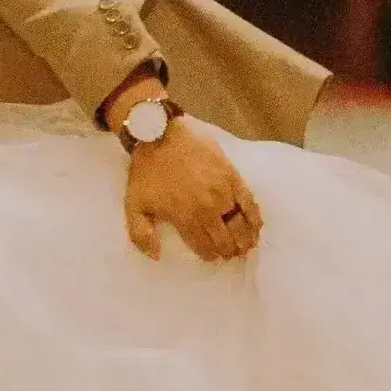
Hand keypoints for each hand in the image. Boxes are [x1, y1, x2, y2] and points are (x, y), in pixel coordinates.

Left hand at [123, 118, 262, 261]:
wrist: (160, 134)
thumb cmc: (147, 170)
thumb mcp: (133, 204)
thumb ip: (141, 235)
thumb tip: (156, 256)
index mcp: (185, 217)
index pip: (205, 246)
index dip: (210, 255)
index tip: (213, 257)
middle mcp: (208, 208)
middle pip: (225, 239)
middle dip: (228, 251)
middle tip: (230, 254)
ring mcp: (223, 192)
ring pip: (240, 224)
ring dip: (244, 239)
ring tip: (246, 247)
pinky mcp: (233, 176)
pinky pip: (249, 202)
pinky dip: (254, 218)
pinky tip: (256, 227)